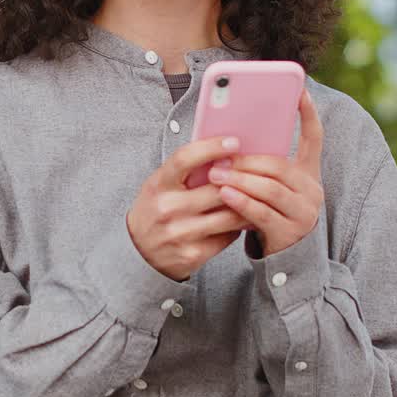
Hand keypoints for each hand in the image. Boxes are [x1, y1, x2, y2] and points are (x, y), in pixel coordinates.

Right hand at [127, 135, 251, 280]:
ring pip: (228, 215)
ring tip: (258, 196)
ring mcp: (180, 233)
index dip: (211, 147)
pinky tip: (244, 219)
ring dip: (247, 205)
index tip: (234, 142)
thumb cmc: (155, 211)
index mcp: (158, 185)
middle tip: (257, 173)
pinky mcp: (193, 254)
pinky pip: (227, 237)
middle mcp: (167, 208)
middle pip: (216, 189)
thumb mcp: (160, 185)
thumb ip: (185, 171)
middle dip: (240, 180)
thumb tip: (223, 152)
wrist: (138, 252)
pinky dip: (239, 227)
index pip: (185, 159)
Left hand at [207, 88, 323, 257]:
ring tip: (215, 175)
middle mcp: (312, 190)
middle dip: (248, 160)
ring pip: (270, 188)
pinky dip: (241, 202)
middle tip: (221, 156)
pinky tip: (224, 195)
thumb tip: (230, 140)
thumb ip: (259, 166)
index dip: (308, 113)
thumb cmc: (268, 213)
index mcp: (308, 172)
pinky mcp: (290, 232)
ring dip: (240, 180)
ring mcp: (304, 212)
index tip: (299, 90)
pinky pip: (263, 213)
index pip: (315, 137)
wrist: (284, 258)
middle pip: (279, 166)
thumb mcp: (267, 187)